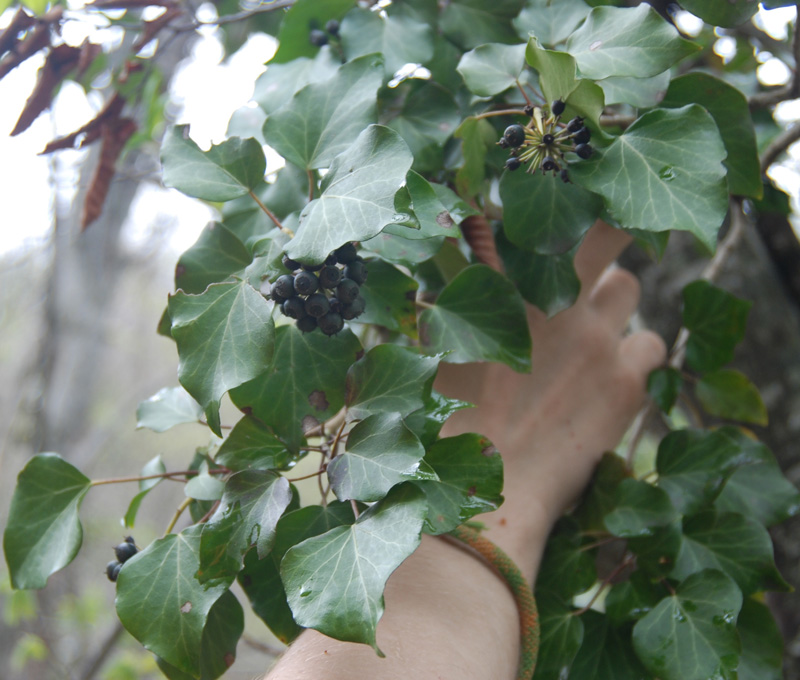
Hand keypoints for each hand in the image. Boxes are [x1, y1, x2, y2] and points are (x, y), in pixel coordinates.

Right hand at [435, 221, 666, 538]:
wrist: (492, 486)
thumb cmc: (451, 424)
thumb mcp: (439, 358)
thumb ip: (447, 315)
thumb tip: (438, 294)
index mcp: (503, 288)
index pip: (540, 223)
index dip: (556, 216)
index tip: (557, 230)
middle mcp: (555, 300)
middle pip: (606, 234)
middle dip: (605, 236)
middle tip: (593, 259)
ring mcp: (594, 337)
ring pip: (629, 287)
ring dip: (614, 301)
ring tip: (597, 328)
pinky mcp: (626, 381)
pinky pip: (653, 345)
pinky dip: (636, 356)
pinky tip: (616, 375)